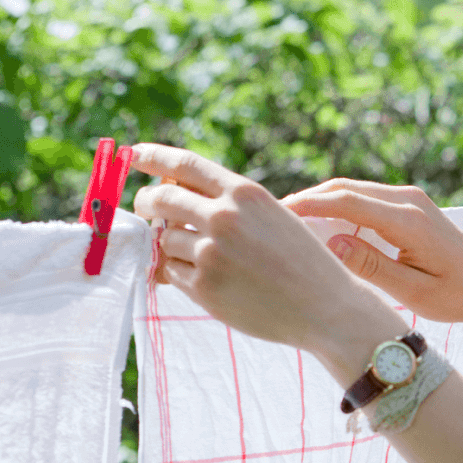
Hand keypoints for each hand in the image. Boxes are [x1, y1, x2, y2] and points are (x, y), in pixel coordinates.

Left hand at [131, 144, 394, 355]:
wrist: (327, 307)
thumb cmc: (302, 261)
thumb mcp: (272, 216)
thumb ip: (229, 203)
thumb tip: (173, 193)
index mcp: (244, 192)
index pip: (184, 165)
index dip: (153, 157)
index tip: (135, 154)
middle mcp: (224, 217)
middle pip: (161, 199)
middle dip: (147, 201)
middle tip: (145, 206)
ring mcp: (211, 253)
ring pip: (163, 240)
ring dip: (169, 245)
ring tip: (201, 257)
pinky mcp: (204, 288)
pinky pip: (171, 272)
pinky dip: (178, 274)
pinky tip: (207, 279)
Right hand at [281, 176, 462, 329]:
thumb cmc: (455, 298)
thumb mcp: (413, 292)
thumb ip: (373, 267)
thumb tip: (332, 242)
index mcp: (410, 221)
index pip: (348, 203)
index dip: (309, 205)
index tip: (277, 213)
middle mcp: (410, 201)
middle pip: (346, 189)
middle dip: (308, 199)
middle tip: (270, 216)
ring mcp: (411, 199)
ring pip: (354, 190)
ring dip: (321, 201)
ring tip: (286, 219)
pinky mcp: (410, 205)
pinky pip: (366, 198)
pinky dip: (339, 206)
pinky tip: (318, 223)